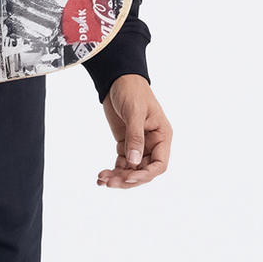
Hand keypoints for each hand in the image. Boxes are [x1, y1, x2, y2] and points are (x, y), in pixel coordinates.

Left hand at [97, 74, 171, 188]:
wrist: (118, 80)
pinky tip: (100, 177)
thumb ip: (135, 137)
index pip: (159, 165)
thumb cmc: (132, 90)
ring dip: (117, 177)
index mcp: (162, 136)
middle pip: (143, 171)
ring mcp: (139, 146)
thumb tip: (134, 162)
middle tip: (109, 181)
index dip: (145, 175)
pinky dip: (112, 172)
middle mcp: (153, 144)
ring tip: (101, 179)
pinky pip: (121, 164)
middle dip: (127, 179)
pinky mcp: (125, 145)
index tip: (128, 177)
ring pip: (131, 170)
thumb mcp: (134, 112)